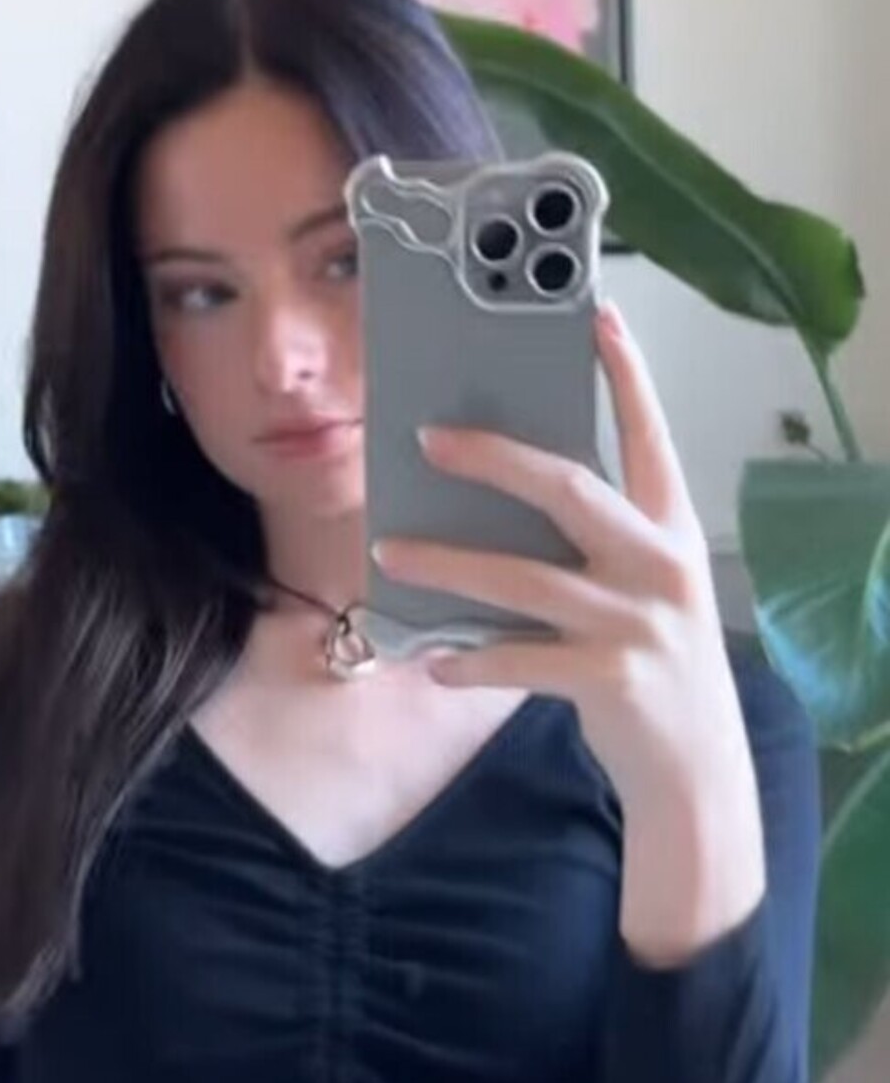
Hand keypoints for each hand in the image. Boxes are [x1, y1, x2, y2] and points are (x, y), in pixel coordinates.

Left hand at [372, 301, 747, 817]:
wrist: (694, 765)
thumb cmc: (655, 663)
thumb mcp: (649, 591)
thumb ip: (599, 546)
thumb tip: (504, 504)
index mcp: (672, 530)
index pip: (649, 437)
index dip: (626, 377)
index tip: (597, 318)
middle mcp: (660, 565)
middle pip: (570, 489)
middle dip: (495, 460)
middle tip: (429, 438)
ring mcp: (636, 622)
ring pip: (523, 579)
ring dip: (448, 565)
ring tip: (389, 553)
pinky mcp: (609, 678)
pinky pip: (519, 660)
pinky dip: (470, 661)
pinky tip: (431, 660)